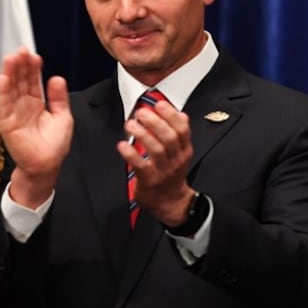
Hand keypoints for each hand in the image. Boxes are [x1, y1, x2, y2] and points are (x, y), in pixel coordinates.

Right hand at [0, 47, 73, 208]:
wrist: (46, 167)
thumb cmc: (54, 146)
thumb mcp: (62, 117)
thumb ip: (58, 98)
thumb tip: (57, 78)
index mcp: (36, 103)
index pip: (33, 81)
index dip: (32, 68)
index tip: (33, 55)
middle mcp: (23, 106)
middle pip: (20, 82)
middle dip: (20, 66)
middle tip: (21, 51)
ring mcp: (14, 114)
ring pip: (11, 89)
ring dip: (10, 74)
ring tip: (11, 59)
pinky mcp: (7, 124)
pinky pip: (5, 105)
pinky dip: (4, 91)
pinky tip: (4, 78)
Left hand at [119, 96, 194, 225]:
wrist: (170, 203)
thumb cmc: (171, 174)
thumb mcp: (181, 153)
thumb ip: (179, 134)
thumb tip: (180, 113)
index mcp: (184, 150)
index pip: (182, 130)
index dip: (171, 115)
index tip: (159, 104)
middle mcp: (176, 160)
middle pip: (169, 138)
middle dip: (155, 122)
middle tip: (141, 112)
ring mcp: (163, 171)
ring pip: (156, 150)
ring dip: (142, 134)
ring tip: (130, 124)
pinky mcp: (149, 181)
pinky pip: (140, 165)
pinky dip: (131, 154)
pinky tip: (122, 144)